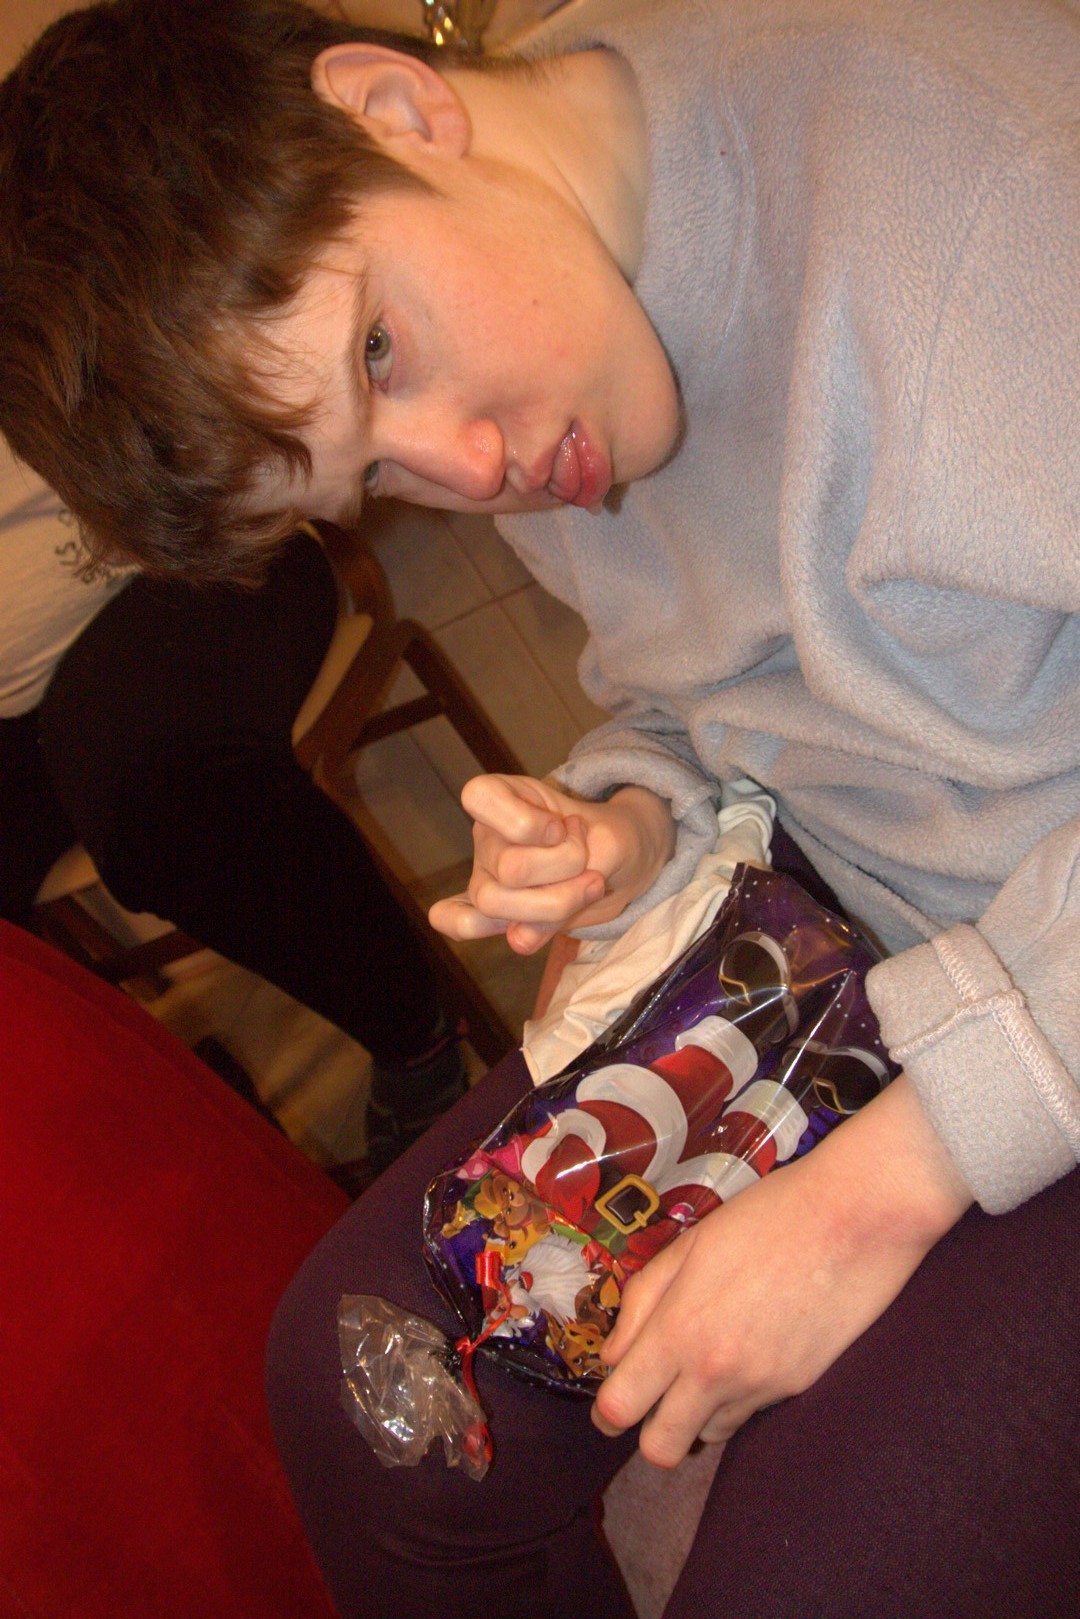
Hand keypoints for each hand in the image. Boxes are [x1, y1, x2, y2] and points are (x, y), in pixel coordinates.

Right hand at [429, 775, 674, 953]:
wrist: (616, 859)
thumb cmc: (606, 839)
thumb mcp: (610, 843)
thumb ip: (572, 882)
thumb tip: (517, 941)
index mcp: (508, 797)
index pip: (480, 795)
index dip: (526, 822)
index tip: (559, 829)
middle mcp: (488, 835)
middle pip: (510, 867)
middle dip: (565, 869)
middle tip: (587, 860)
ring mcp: (484, 874)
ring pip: (496, 903)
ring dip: (556, 904)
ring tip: (583, 888)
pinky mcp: (489, 910)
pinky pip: (456, 922)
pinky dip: (481, 930)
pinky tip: (520, 932)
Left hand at [591, 1075, 972, 1467]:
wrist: (854, 1219)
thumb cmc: (766, 1217)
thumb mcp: (690, 1245)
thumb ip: (642, 1302)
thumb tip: (614, 1356)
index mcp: (680, 1330)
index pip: (620, 1408)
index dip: (605, 1412)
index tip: (609, 1403)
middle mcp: (716, 1371)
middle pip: (660, 1449)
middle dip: (646, 1432)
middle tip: (651, 1400)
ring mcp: (761, 1386)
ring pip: (707, 1436)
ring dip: (695, 1414)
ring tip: (704, 1367)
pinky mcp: (798, 1387)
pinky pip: (749, 1414)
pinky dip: (735, 1400)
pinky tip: (744, 1355)